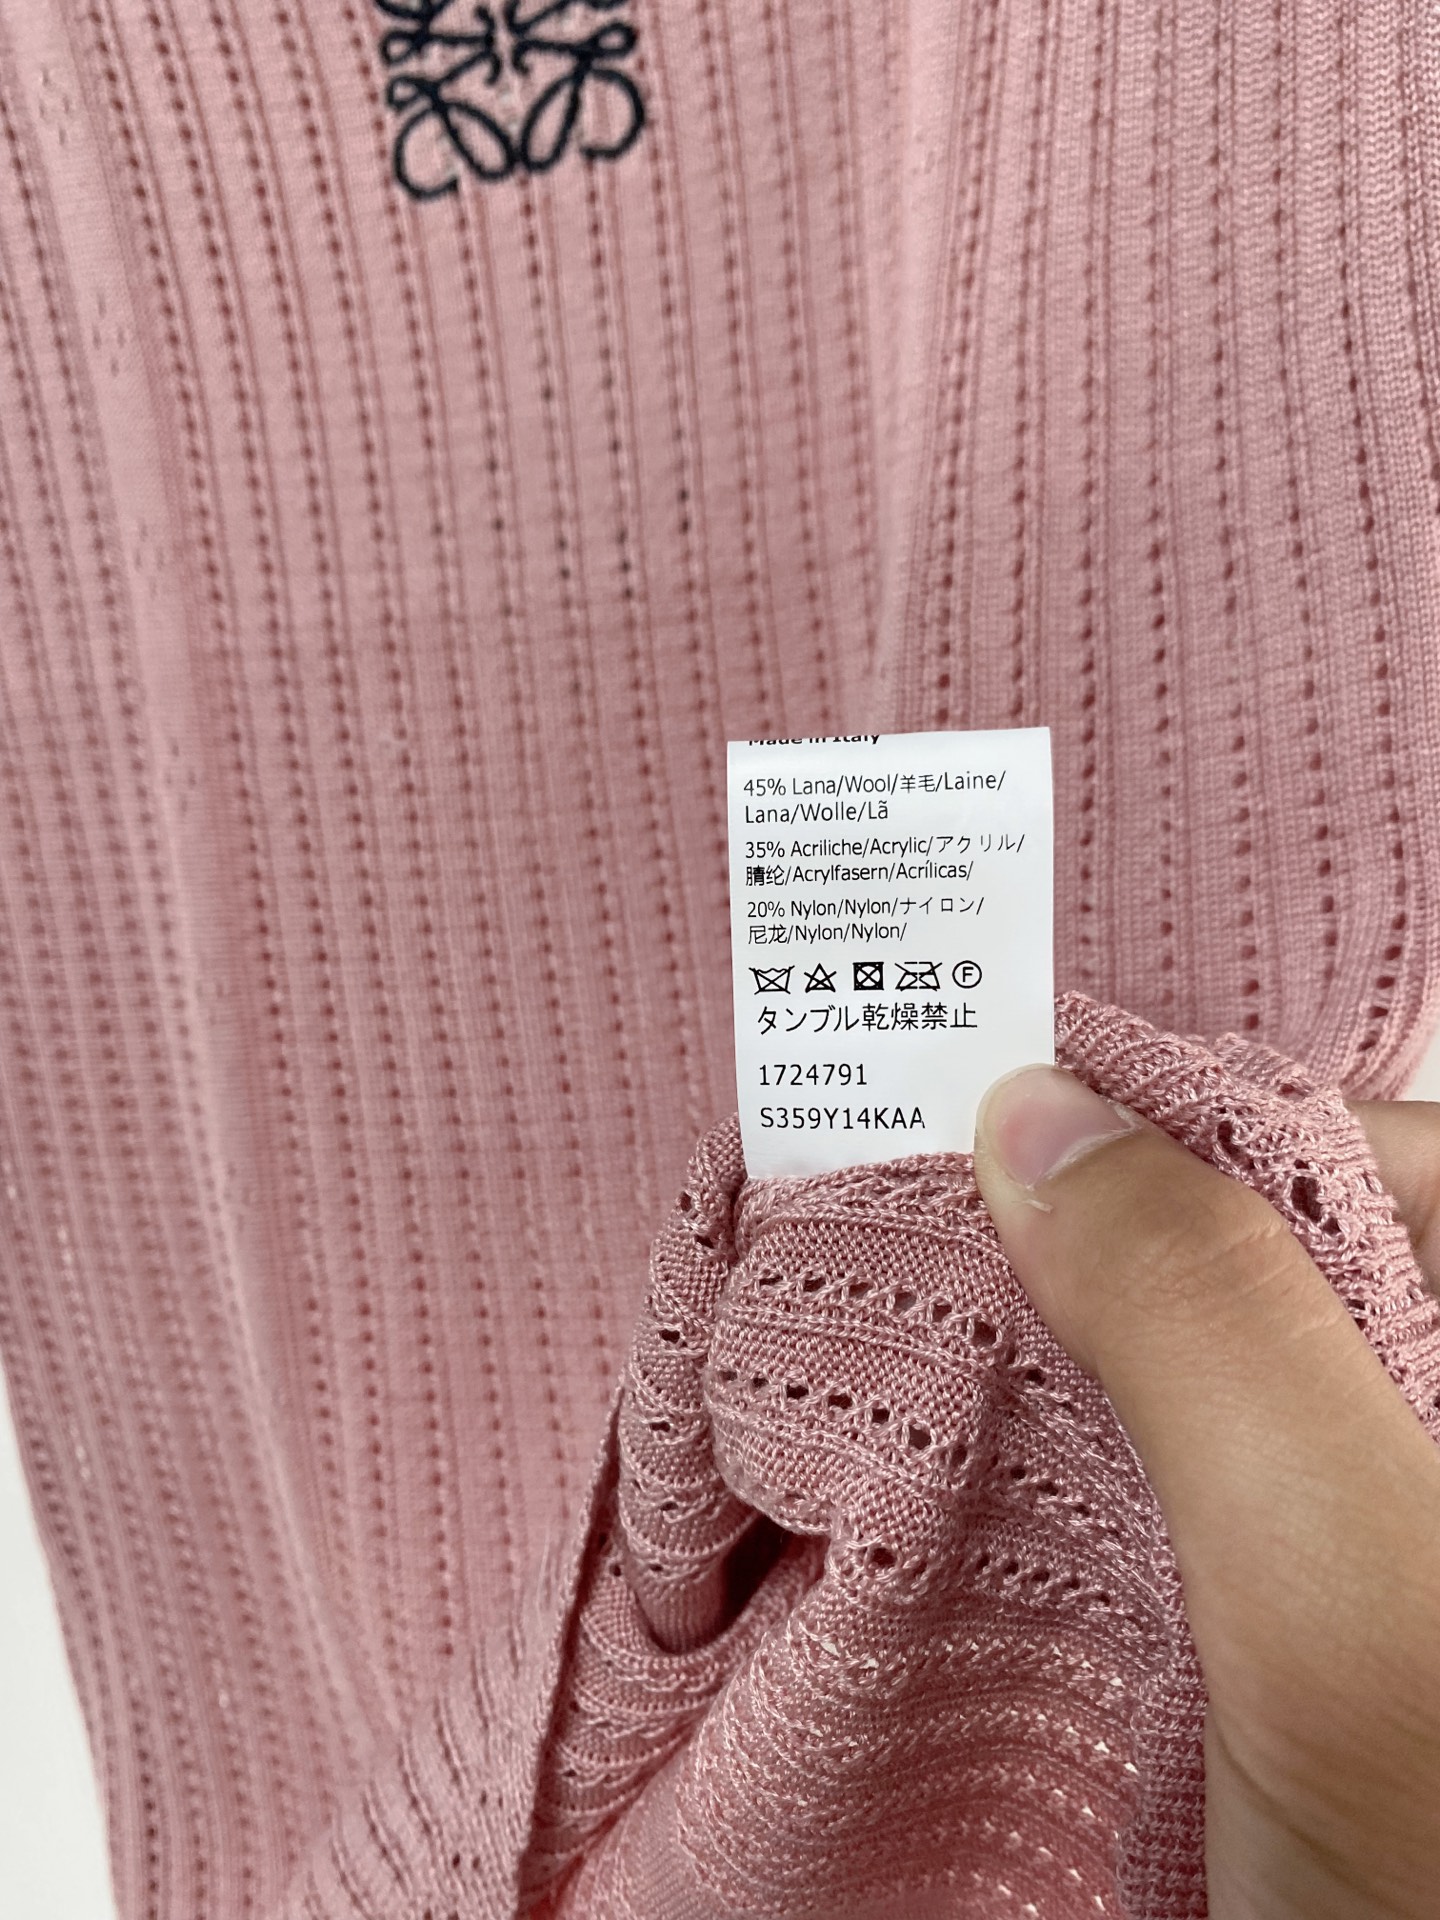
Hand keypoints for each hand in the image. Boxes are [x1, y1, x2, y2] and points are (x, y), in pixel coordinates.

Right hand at [974, 1068, 1439, 1919]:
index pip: (1367, 1153)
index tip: (999, 1165)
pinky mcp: (1323, 1621)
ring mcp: (1381, 1530)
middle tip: (934, 1279)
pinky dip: (1098, 1485)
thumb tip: (1038, 1117)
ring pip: (1220, 1381)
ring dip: (1079, 1384)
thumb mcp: (1353, 1597)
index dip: (1182, 1139)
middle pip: (1278, 1260)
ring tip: (942, 1396)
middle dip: (1105, 1260)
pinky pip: (1201, 1495)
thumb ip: (1213, 1326)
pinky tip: (1017, 1520)